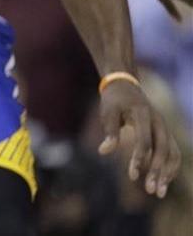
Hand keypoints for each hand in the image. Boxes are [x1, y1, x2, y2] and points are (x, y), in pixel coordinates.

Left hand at [97, 79, 181, 197]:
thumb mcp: (108, 111)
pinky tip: (162, 181)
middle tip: (151, 191)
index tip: (132, 176)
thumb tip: (103, 152)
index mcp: (144, 115)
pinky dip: (170, 168)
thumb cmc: (114, 100)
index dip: (139, 159)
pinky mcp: (165, 133)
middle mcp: (159, 122)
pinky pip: (173, 153)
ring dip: (168, 173)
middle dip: (158, 171)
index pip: (144, 141)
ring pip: (173, 153)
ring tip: (158, 193)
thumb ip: (109, 131)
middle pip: (163, 150)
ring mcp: (165, 128)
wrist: (126, 85)